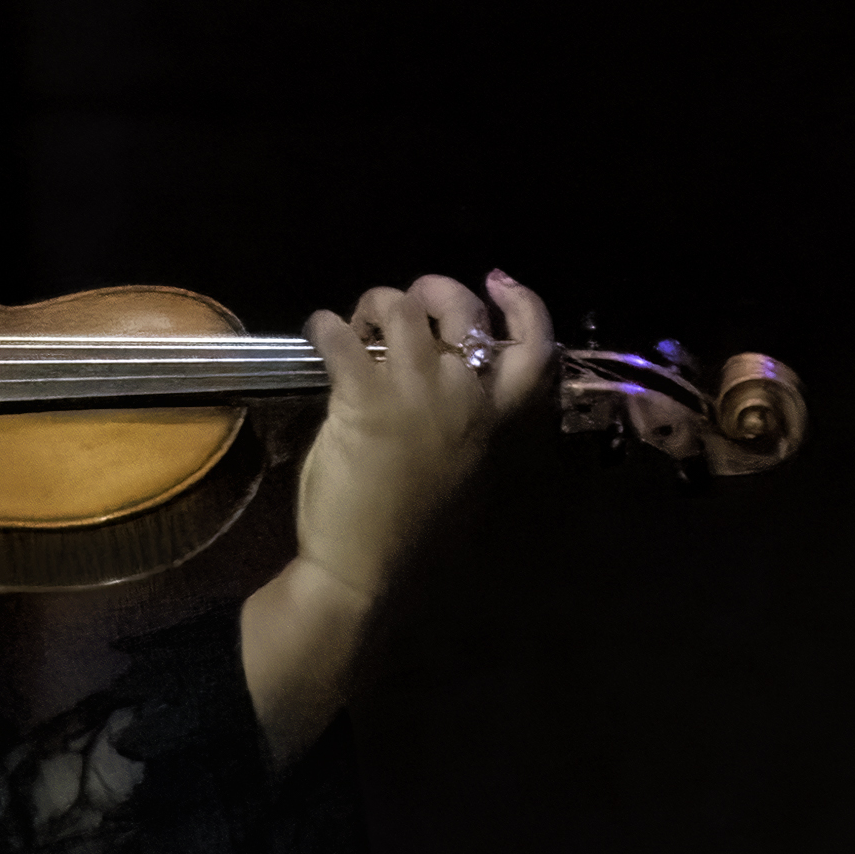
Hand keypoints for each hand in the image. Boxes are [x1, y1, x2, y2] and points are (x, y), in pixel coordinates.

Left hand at [283, 269, 555, 617]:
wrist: (367, 570)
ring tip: (355, 331)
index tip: (498, 283)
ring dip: (372, 307)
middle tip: (401, 309)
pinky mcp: (363, 395)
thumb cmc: (415, 534)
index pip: (534, 347)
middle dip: (429, 292)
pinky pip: (339, 333)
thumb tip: (448, 385)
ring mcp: (415, 391)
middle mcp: (464, 395)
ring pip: (399, 306)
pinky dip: (324, 325)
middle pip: (461, 308)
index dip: (522, 303)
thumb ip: (467, 425)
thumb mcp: (464, 475)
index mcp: (496, 420)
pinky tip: (319, 337)